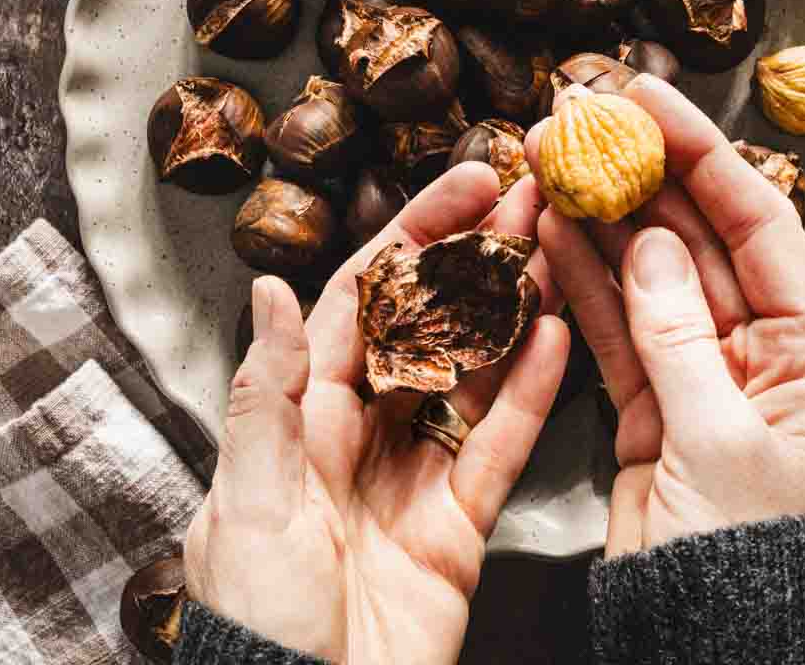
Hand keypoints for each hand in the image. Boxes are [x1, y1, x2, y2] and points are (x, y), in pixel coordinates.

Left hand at [183, 164, 568, 662]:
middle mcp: (365, 429)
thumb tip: (270, 290)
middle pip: (430, 321)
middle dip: (476, 256)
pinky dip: (530, 393)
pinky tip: (558, 337)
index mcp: (305, 411)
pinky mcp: (460, 520)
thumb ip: (266, 394)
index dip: (415, 234)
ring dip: (514, 307)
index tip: (465, 184)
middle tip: (528, 199)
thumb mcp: (247, 501)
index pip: (365, 296)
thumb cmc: (254, 623)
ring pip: (475, 371)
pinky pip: (501, 444)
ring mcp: (418, 470)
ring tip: (556, 247)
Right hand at [526, 75, 804, 555]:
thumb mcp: (718, 441)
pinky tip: (553, 228)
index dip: (700, 151)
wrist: (703, 639)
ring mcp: (704, 368)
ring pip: (649, 271)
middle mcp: (765, 346)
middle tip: (585, 116)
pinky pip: (617, 322)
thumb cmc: (739, 554)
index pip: (757, 221)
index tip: (647, 97)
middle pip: (697, 235)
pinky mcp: (653, 396)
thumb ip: (678, 334)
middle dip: (641, 172)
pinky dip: (585, 277)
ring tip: (553, 159)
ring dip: (603, 215)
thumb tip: (651, 241)